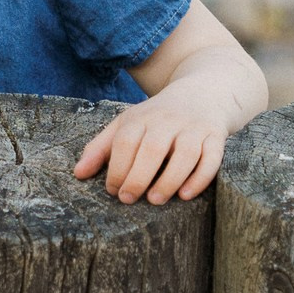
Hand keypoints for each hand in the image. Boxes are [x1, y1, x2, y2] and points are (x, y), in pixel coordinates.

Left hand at [73, 85, 225, 204]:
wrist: (203, 93)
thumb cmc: (157, 118)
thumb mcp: (128, 124)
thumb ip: (101, 148)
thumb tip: (78, 174)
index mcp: (142, 117)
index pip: (125, 141)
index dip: (116, 168)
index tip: (112, 190)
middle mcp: (168, 121)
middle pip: (152, 148)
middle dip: (138, 176)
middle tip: (128, 198)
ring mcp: (194, 128)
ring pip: (185, 154)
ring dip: (169, 179)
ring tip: (155, 199)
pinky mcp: (216, 137)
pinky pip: (211, 158)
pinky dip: (200, 178)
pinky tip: (185, 194)